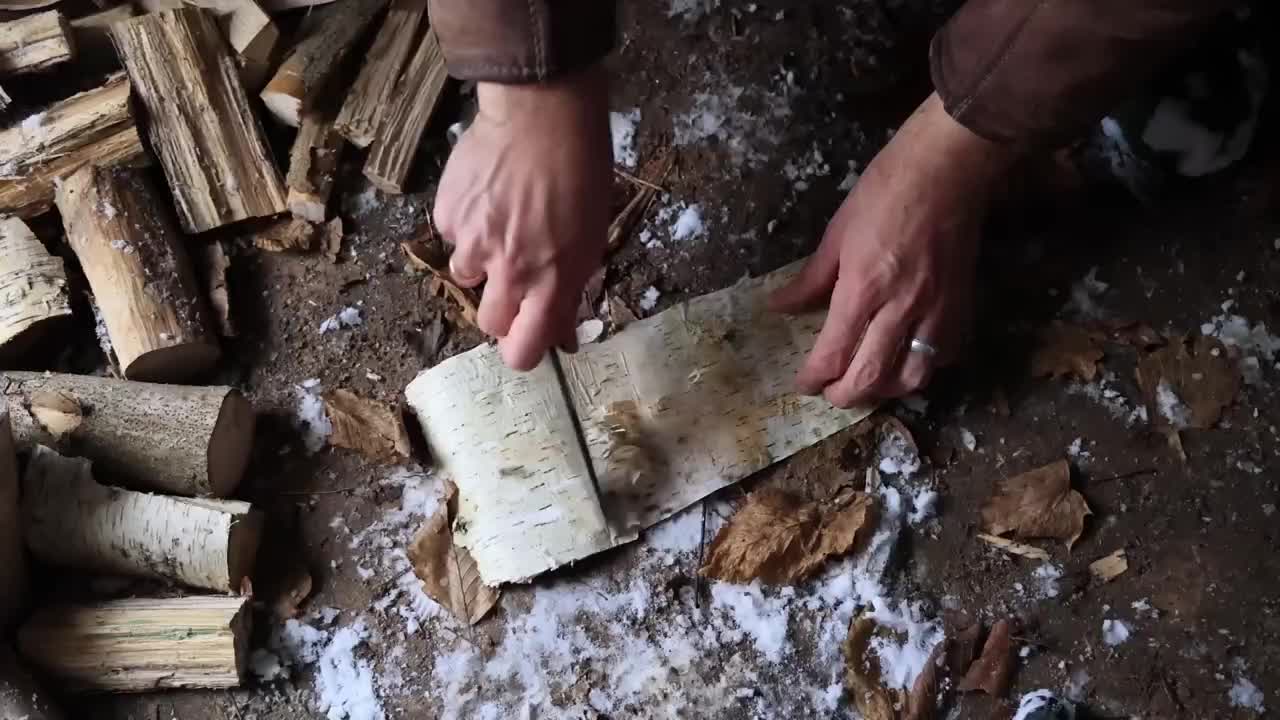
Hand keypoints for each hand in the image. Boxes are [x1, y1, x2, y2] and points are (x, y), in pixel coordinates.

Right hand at [434, 66, 612, 369]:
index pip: (524, 350)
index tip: (527, 341)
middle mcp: (508, 270)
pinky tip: (486, 196)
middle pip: (489, 323)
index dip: (523, 352)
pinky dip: (466, 224)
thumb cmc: (582, 171)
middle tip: (515, 281)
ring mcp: (472, 242)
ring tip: (501, 224)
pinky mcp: (447, 213)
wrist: (541, 112)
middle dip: (501, 311)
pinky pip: (452, 234)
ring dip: (481, 262)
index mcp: (551, 280)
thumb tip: (563, 333)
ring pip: (466, 276)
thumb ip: (571, 287)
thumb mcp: (593, 237)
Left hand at [770, 93, 1017, 407]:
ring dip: (887, 390)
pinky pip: (945, 355)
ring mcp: (937, 310)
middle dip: (846, 394)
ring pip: (913, 376)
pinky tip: (910, 359)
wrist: (948, 169)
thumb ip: (812, 280)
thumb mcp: (836, 233)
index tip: (804, 382)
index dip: (815, 377)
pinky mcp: (963, 305)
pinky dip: (925, 367)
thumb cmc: (885, 192)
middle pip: (871, 376)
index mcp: (863, 288)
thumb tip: (781, 307)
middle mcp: (901, 307)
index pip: (834, 353)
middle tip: (832, 393)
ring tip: (869, 383)